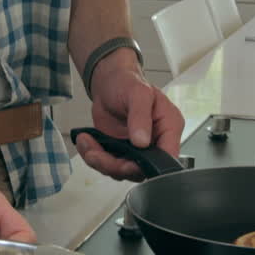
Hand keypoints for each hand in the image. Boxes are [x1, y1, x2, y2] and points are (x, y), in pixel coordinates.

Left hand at [75, 57, 183, 179]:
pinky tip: (85, 142)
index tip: (129, 162)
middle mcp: (155, 143)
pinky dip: (93, 156)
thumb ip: (141, 116)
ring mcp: (136, 150)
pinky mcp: (119, 152)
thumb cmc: (129, 83)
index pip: (167, 157)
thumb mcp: (138, 93)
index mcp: (168, 128)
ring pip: (121, 171)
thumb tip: (142, 142)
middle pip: (141, 170)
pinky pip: (107, 164)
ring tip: (87, 143)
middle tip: (97, 155)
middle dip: (116, 166)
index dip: (149, 166)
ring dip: (101, 162)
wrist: (109, 83)